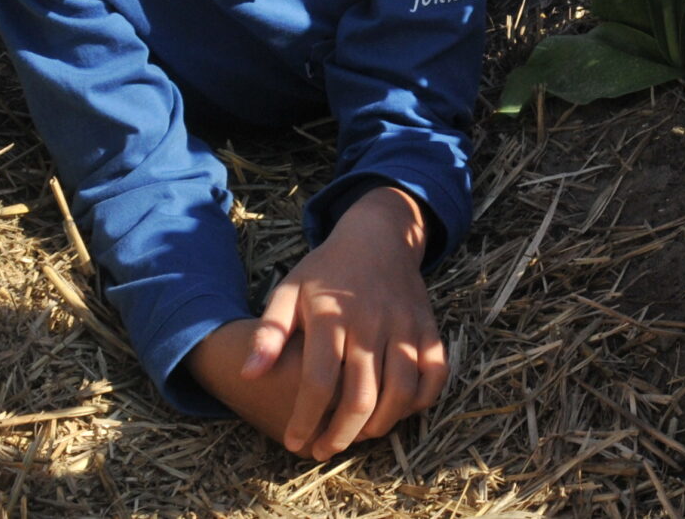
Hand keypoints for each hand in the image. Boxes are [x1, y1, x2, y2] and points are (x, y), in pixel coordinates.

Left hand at [194, 186, 449, 458]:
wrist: (378, 235)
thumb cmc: (326, 270)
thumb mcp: (288, 292)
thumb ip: (268, 334)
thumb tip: (248, 375)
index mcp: (332, 318)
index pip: (318, 382)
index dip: (306, 420)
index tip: (295, 442)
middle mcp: (371, 323)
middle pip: (362, 396)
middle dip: (342, 434)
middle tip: (326, 449)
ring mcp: (405, 325)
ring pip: (402, 391)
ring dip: (381, 424)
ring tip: (360, 435)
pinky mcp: (428, 326)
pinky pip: (435, 372)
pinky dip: (422, 400)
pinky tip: (400, 410)